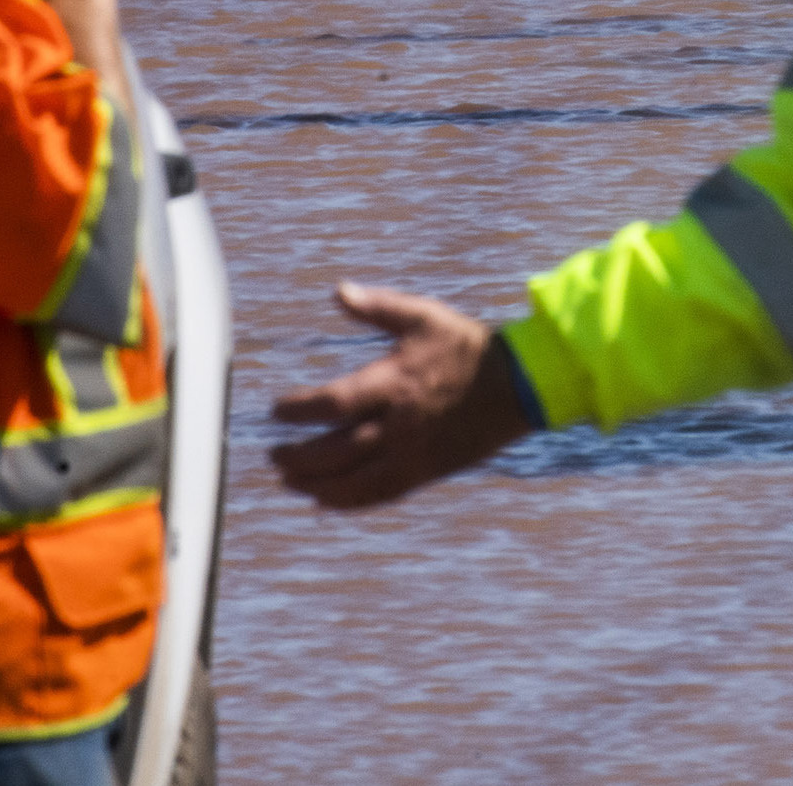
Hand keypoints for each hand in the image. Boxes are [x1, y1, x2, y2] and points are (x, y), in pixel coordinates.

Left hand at [270, 283, 534, 509]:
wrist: (519, 386)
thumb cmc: (468, 346)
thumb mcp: (425, 316)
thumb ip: (379, 306)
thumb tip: (338, 290)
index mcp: (394, 383)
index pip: (331, 404)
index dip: (297, 411)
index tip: (276, 410)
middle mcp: (397, 425)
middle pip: (333, 451)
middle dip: (297, 457)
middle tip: (274, 455)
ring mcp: (411, 454)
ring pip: (351, 482)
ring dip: (313, 485)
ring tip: (289, 481)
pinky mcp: (424, 473)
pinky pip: (378, 495)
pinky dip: (347, 502)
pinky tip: (326, 501)